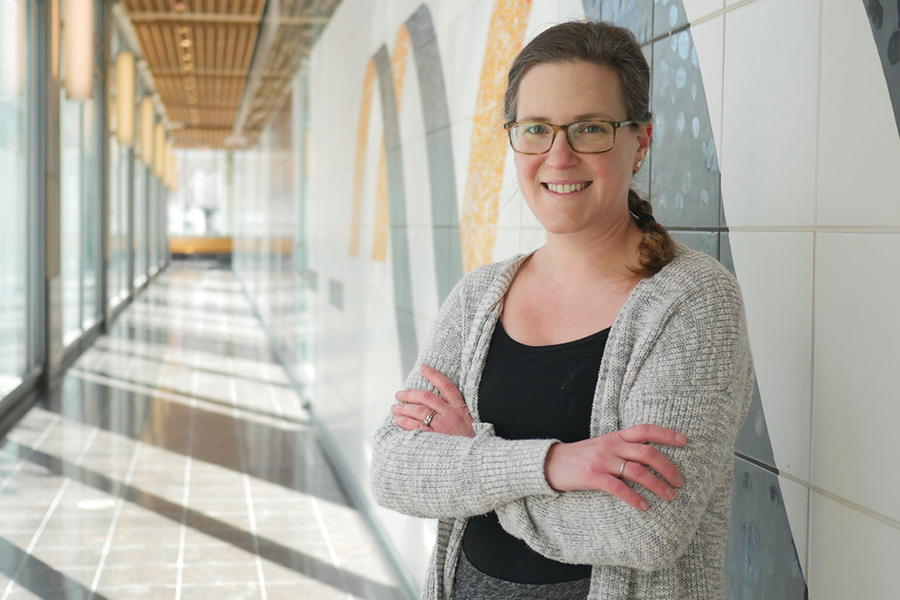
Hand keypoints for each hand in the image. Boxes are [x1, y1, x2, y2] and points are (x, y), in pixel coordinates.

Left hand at [391, 365, 474, 436]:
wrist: (477, 458)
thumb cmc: (473, 441)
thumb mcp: (473, 422)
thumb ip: (459, 413)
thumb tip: (442, 406)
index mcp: (460, 408)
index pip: (446, 386)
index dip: (434, 375)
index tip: (423, 368)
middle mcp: (450, 415)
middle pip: (426, 398)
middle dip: (410, 394)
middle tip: (398, 394)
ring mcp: (442, 427)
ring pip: (418, 411)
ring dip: (404, 408)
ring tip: (394, 408)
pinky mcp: (435, 439)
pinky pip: (416, 428)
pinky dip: (405, 423)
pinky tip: (398, 421)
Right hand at [544, 424, 685, 510]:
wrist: (552, 463)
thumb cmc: (581, 457)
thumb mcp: (603, 446)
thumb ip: (623, 448)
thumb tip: (650, 458)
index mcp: (616, 436)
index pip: (645, 430)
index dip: (666, 434)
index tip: (685, 441)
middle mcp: (612, 445)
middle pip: (647, 452)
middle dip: (668, 467)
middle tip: (680, 482)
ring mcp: (602, 460)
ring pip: (637, 471)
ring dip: (657, 485)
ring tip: (670, 496)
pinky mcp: (593, 476)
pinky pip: (618, 488)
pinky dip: (634, 498)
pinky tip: (644, 506)